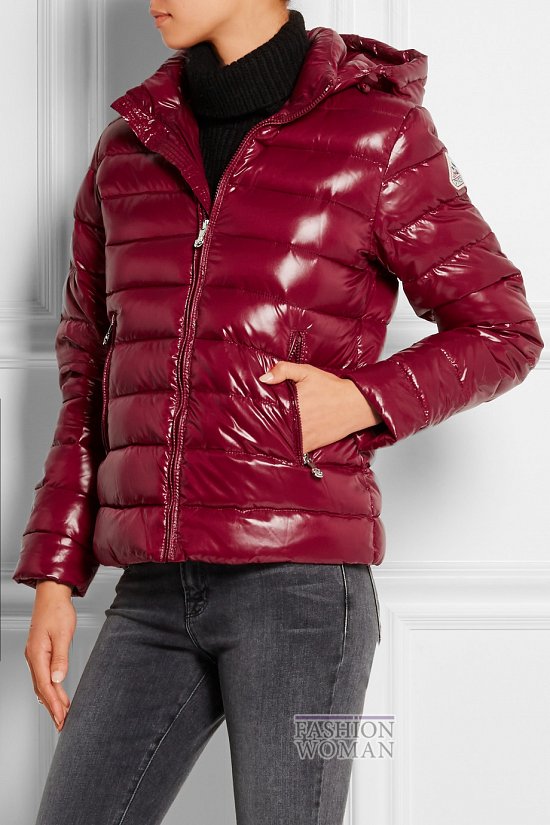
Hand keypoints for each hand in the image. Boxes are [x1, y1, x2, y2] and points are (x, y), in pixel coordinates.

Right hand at [25, 581, 75, 731]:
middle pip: (42, 689)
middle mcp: (33, 657)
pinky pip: (43, 675)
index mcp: (37, 654)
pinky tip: (56, 694)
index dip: (54, 704)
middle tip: (62, 724)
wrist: (51, 595)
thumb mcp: (63, 634)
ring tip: (62, 714)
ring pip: (41, 684)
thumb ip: (60, 658)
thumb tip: (58, 680)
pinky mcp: (40, 652)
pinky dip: (50, 688)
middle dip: (52, 708)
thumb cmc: (58, 611)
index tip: (62, 718)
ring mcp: (35, 655)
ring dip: (51, 700)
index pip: (45, 686)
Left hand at [259, 361, 382, 452]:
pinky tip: (280, 444)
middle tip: (251, 426)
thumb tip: (263, 378)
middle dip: (261, 426)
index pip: (266, 411)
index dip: (256, 413)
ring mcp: (303, 436)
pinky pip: (294, 450)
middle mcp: (296, 422)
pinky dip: (287, 448)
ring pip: (280, 441)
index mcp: (292, 404)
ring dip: (273, 439)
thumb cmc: (331, 387)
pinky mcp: (311, 445)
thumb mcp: (307, 372)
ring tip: (261, 436)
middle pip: (271, 428)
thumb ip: (284, 370)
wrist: (355, 403)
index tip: (247, 412)